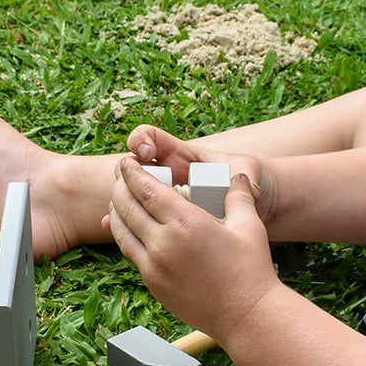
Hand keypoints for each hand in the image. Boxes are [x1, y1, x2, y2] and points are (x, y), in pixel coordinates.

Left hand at [105, 156, 279, 346]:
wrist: (247, 316)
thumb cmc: (251, 270)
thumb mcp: (249, 224)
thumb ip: (238, 195)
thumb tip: (236, 176)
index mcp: (186, 223)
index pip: (145, 189)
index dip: (131, 172)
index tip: (126, 162)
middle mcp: (163, 243)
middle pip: (125, 206)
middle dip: (119, 186)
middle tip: (120, 176)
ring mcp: (154, 266)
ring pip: (120, 231)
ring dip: (115, 211)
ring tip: (119, 199)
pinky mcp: (152, 284)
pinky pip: (129, 253)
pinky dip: (124, 235)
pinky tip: (129, 228)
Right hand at [125, 125, 281, 228]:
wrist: (257, 205)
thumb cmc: (252, 181)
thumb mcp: (251, 174)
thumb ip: (247, 177)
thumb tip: (249, 189)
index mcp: (181, 155)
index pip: (149, 138)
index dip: (142, 140)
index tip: (146, 152)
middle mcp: (166, 174)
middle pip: (131, 166)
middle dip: (124, 171)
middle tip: (126, 181)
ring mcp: (161, 197)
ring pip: (129, 192)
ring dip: (119, 197)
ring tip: (115, 208)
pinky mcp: (162, 218)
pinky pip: (136, 217)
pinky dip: (121, 221)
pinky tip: (109, 227)